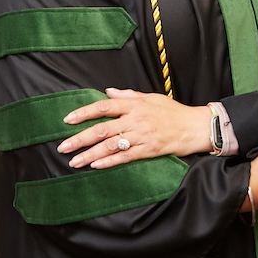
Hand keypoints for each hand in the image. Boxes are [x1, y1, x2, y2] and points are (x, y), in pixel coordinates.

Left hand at [60, 88, 211, 168]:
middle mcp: (136, 120)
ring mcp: (142, 136)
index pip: (103, 107)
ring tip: (74, 161)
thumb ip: (127, 95)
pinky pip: (125, 156)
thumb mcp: (150, 97)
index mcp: (134, 105)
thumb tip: (108, 92)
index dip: (84, 113)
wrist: (194, 127)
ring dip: (90, 154)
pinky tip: (95, 165)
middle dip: (80, 138)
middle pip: (102, 129)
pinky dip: (109, 161)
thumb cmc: (173, 111)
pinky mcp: (149, 150)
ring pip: (111, 145)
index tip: (67, 120)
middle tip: (63, 146)